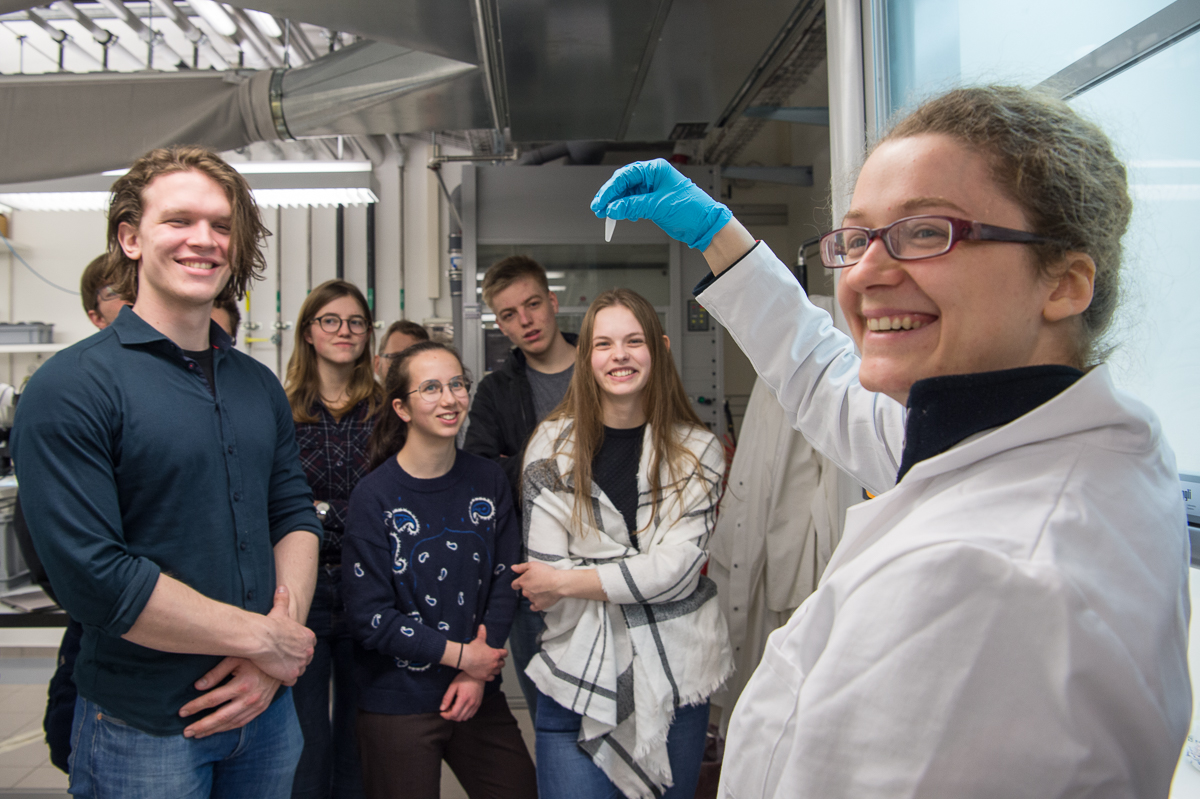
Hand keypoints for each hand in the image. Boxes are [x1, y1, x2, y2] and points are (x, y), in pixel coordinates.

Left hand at [179, 657, 281, 737]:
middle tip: (186, 732)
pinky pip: (241, 723)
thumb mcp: (235, 658)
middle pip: (220, 717)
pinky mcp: (261, 708)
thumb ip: (216, 673)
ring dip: (213, 730)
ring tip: (197, 734)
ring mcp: (257, 705)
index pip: (213, 700)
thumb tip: (198, 687)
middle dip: (201, 726)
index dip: (195, 706)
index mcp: (242, 684)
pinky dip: (227, 728)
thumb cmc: (255, 656)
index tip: (181, 711)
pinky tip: (216, 730)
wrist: (283, 662)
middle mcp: (250, 698)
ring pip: (231, 723)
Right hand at [249, 585, 314, 684]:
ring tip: (277, 667)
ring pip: (299, 670)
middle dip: (296, 659)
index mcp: (308, 637)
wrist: (262, 638)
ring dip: (290, 670)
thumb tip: (282, 587)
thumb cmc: (270, 624)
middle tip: (282, 659)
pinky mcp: (292, 675)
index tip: (289, 647)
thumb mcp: (280, 610)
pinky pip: (291, 681)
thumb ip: (283, 599)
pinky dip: (284, 679)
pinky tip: (276, 675)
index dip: (298, 647)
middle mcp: (308, 651)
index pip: (308, 644)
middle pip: (305, 658)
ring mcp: (301, 664)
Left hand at [440, 672, 484, 721]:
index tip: (442, 712)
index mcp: (464, 699)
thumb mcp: (453, 685)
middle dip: (450, 716)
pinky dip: (464, 714)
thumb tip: (442, 708)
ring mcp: (476, 705)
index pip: (454, 714)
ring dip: (457, 716)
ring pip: (465, 718)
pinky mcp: (478, 704)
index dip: (446, 716)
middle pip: (459, 718)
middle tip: (447, 708)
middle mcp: (471, 703)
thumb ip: (447, 698)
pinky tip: (461, 707)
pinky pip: (470, 715)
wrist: (477, 674)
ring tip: (454, 707)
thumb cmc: (465, 677)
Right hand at [455, 625, 506, 681]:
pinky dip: (491, 676)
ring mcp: (490, 670)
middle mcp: (495, 663)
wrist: (465, 658)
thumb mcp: (479, 640)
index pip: (505, 653)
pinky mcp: (485, 676)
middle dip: (500, 662)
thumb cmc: (473, 649)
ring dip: (496, 669)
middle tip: (496, 660)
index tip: (502, 652)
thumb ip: (482, 633)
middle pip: (502, 664)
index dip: (504, 652)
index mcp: (495, 654)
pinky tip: (488, 673)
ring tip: (493, 667)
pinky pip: (492, 678)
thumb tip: (482, 626)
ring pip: (498, 671)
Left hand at [511, 561, 563, 611]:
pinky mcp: (538, 606)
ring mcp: (531, 600)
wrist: (558, 583)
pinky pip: (533, 607)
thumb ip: (521, 567)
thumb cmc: (546, 572)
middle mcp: (525, 592)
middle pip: (523, 591)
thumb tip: (512, 568)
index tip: (524, 581)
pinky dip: (536, 604)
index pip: (514, 585)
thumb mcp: (533, 565)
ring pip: (529, 598)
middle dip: (528, 588)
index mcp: (522, 582)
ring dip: (533, 595)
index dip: (518, 583)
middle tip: (538, 583)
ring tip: (543, 590)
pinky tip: (541, 599)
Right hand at [590, 158, 731, 249]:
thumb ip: (633, 206)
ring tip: (607, 214)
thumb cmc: (691, 209)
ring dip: (616, 204)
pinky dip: (625, 209)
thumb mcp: (658, 206)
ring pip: (627, 194)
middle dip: (610, 196)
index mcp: (656, 170)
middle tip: (599, 208)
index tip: (601, 201)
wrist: (705, 225)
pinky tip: (621, 215)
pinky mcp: (653, 202)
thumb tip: (613, 208)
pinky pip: (633, 203)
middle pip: (624, 183)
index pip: (626, 175)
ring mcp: (653, 189)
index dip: (610, 189)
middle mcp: (653, 177)